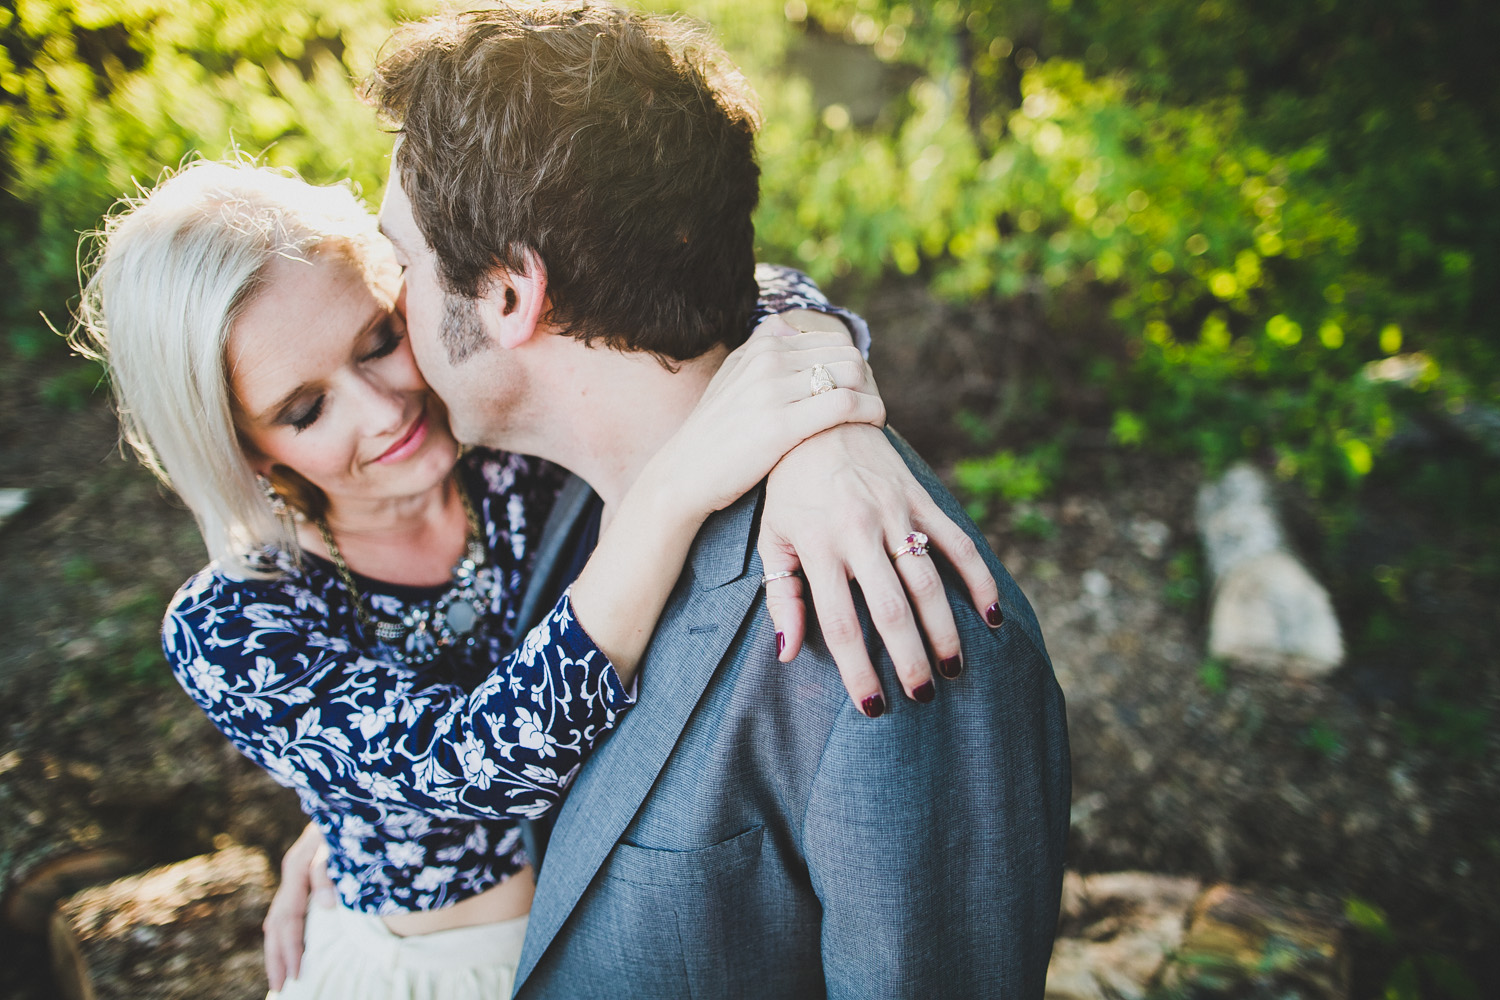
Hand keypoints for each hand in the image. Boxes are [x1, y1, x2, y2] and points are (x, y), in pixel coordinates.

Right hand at [263, 823, 334, 990]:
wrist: (352, 793)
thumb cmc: (348, 817)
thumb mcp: (338, 839)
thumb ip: (328, 869)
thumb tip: (326, 906)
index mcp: (296, 867)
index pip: (289, 919)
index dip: (290, 948)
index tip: (296, 973)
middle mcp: (293, 872)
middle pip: (278, 923)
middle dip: (278, 956)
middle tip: (283, 985)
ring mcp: (297, 874)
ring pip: (279, 918)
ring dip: (278, 948)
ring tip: (281, 974)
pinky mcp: (305, 875)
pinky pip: (290, 910)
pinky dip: (286, 932)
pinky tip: (289, 946)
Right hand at [650, 329, 884, 520]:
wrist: (683, 475)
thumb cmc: (713, 435)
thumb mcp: (730, 380)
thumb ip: (759, 350)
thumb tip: (789, 328)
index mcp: (760, 348)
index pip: (831, 340)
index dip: (853, 366)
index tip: (858, 391)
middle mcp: (766, 361)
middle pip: (847, 354)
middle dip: (869, 381)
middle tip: (870, 408)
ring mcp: (772, 391)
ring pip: (851, 374)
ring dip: (874, 395)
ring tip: (873, 419)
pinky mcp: (780, 425)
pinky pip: (845, 404)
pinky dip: (870, 412)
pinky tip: (873, 426)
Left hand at [759, 423, 1002, 715]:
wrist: (818, 416)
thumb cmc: (789, 488)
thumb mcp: (772, 538)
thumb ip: (780, 595)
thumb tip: (788, 653)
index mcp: (818, 546)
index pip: (841, 622)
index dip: (858, 669)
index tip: (873, 707)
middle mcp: (858, 530)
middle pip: (891, 608)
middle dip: (910, 657)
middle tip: (923, 695)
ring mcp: (894, 512)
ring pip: (928, 580)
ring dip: (945, 628)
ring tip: (954, 668)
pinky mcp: (920, 497)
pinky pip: (957, 541)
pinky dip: (978, 578)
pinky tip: (992, 615)